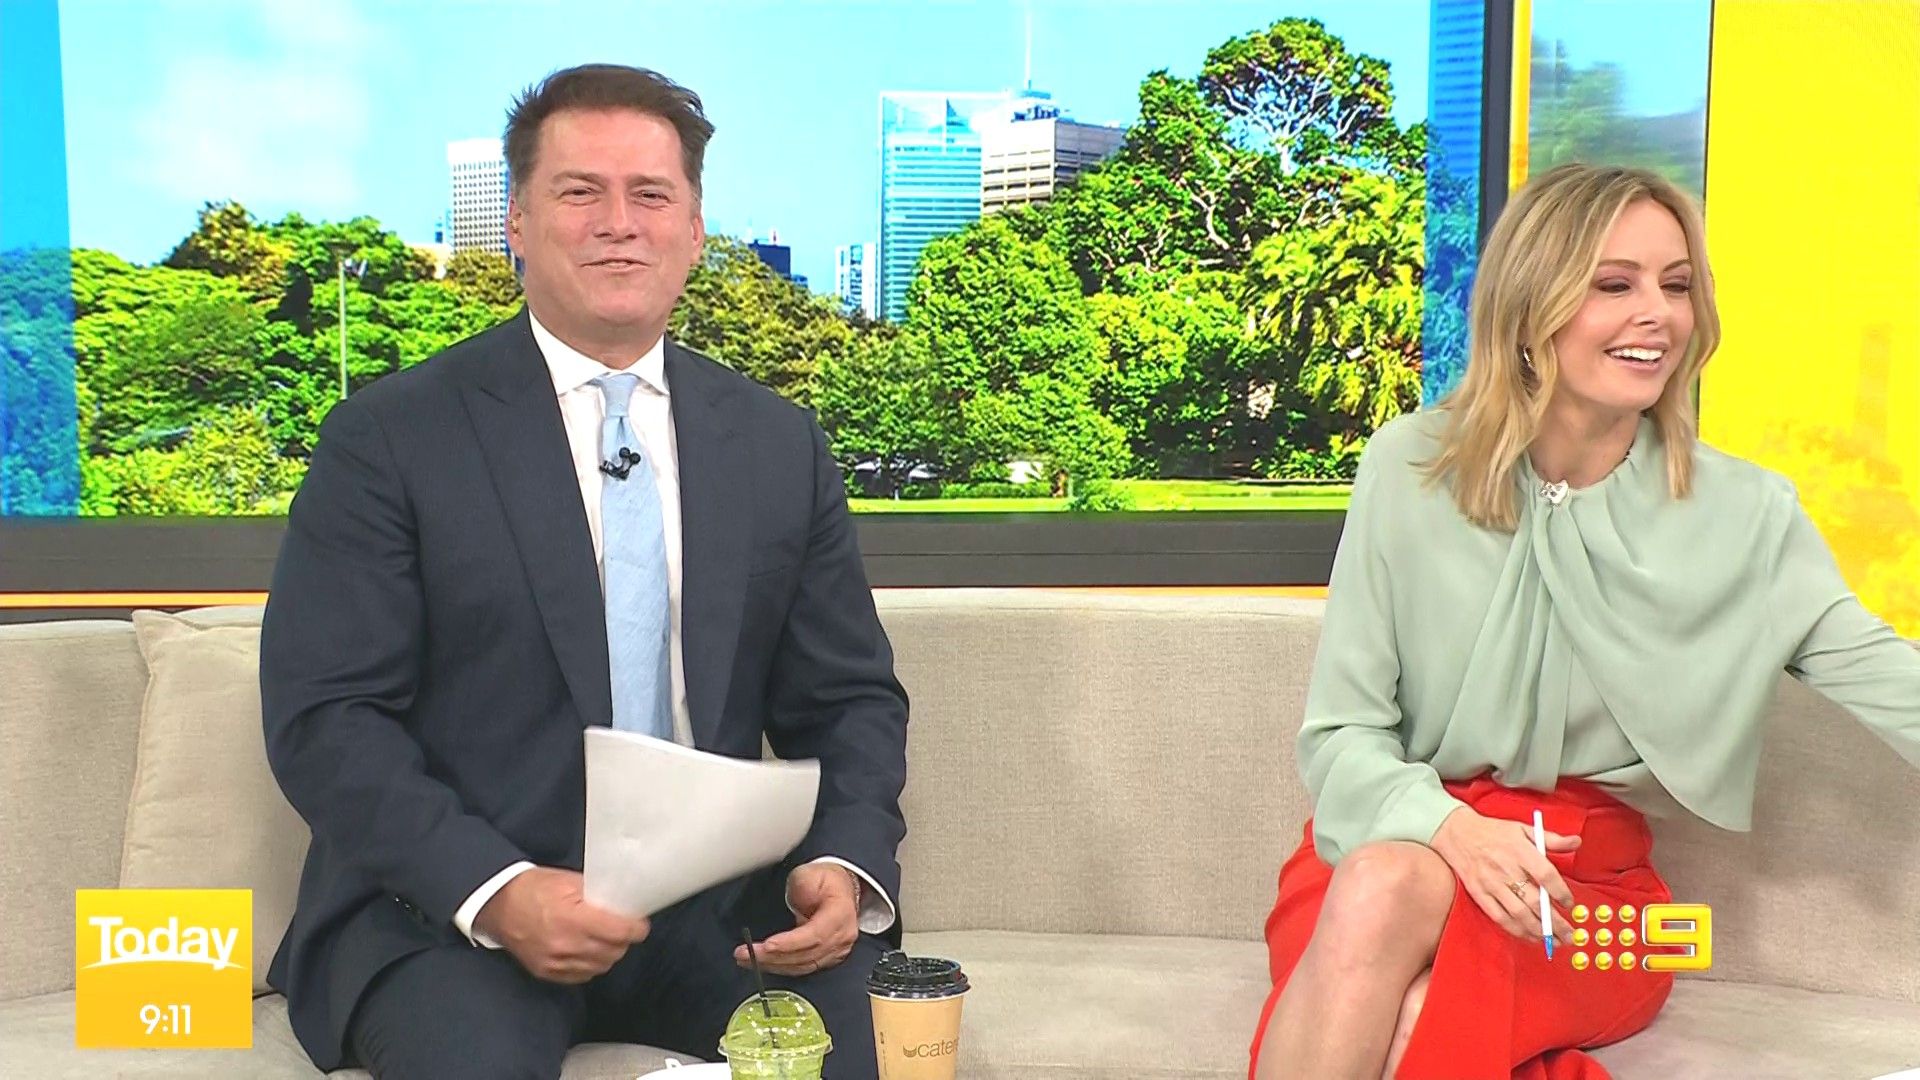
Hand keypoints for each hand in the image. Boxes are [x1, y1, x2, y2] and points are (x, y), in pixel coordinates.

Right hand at [472, 867, 650, 983]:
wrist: (498, 905)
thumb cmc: (534, 888)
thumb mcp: (568, 881)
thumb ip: (597, 894)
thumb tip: (623, 904)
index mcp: (573, 918)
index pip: (620, 932)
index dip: (636, 928)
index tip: (640, 924)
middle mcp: (566, 945)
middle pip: (614, 952)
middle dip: (623, 940)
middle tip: (622, 928)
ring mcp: (556, 963)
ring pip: (601, 967)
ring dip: (608, 954)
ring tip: (604, 939)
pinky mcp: (547, 973)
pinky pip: (582, 976)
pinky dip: (590, 965)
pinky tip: (587, 951)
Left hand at [733, 864, 859, 976]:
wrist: (838, 888)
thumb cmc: (824, 881)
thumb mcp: (810, 873)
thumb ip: (802, 884)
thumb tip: (796, 898)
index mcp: (841, 914)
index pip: (815, 935)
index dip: (790, 943)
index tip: (767, 946)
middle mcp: (841, 936)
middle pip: (806, 954)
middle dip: (772, 956)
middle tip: (745, 953)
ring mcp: (835, 950)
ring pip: (802, 965)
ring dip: (772, 964)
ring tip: (746, 959)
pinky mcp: (826, 958)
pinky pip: (802, 967)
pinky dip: (780, 966)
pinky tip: (763, 963)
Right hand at [1430, 807, 1579, 943]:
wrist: (1458, 834)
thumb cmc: (1493, 832)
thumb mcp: (1524, 828)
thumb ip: (1552, 839)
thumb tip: (1576, 842)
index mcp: (1519, 851)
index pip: (1546, 875)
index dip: (1561, 892)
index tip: (1569, 903)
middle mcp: (1505, 869)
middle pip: (1535, 901)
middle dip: (1555, 922)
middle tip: (1569, 934)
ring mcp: (1491, 884)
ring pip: (1519, 914)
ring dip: (1539, 931)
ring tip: (1554, 940)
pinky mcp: (1480, 894)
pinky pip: (1500, 917)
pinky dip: (1517, 930)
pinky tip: (1530, 936)